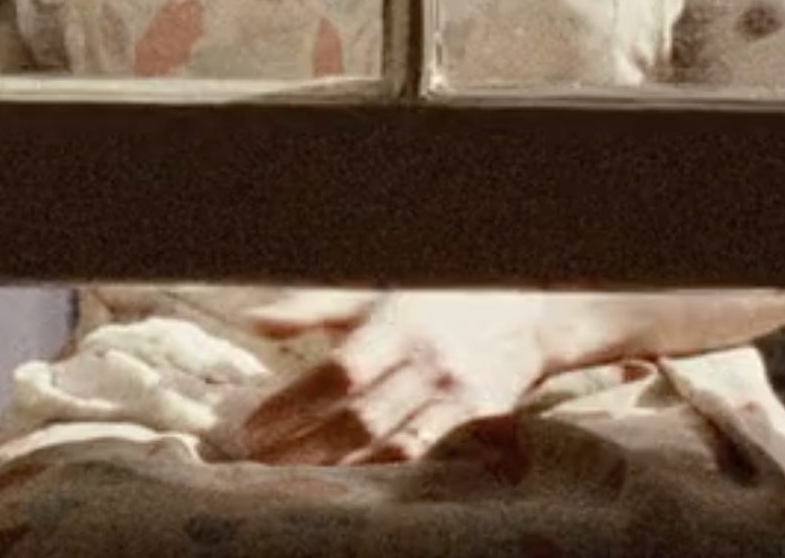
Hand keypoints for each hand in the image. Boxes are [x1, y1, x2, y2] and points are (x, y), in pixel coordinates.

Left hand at [231, 290, 553, 465]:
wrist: (532, 311)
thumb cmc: (437, 298)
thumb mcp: (376, 291)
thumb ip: (314, 305)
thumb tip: (254, 319)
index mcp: (400, 323)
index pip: (340, 371)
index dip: (294, 403)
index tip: (252, 428)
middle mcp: (430, 363)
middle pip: (363, 417)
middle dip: (308, 447)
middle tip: (260, 467)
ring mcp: (459, 397)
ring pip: (397, 446)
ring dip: (346, 469)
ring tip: (299, 486)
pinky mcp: (482, 423)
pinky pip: (434, 459)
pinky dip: (395, 478)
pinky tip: (359, 492)